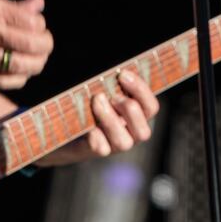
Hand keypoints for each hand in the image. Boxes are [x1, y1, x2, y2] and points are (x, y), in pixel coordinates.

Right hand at [0, 0, 53, 87]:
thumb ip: (10, 4)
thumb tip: (39, 2)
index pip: (32, 22)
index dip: (41, 25)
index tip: (38, 26)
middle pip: (32, 44)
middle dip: (45, 45)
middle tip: (45, 44)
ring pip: (21, 66)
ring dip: (37, 64)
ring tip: (38, 59)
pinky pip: (4, 80)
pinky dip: (19, 78)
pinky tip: (21, 72)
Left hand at [40, 70, 160, 164]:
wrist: (69, 130)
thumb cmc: (93, 104)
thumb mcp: (108, 93)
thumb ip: (116, 85)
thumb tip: (116, 70)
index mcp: (139, 117)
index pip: (151, 107)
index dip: (140, 90)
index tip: (122, 74)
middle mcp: (131, 134)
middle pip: (144, 131)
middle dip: (128, 109)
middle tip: (111, 94)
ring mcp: (115, 146)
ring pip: (124, 142)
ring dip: (110, 119)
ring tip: (97, 100)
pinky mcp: (96, 151)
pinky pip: (101, 148)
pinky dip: (95, 135)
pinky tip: (88, 123)